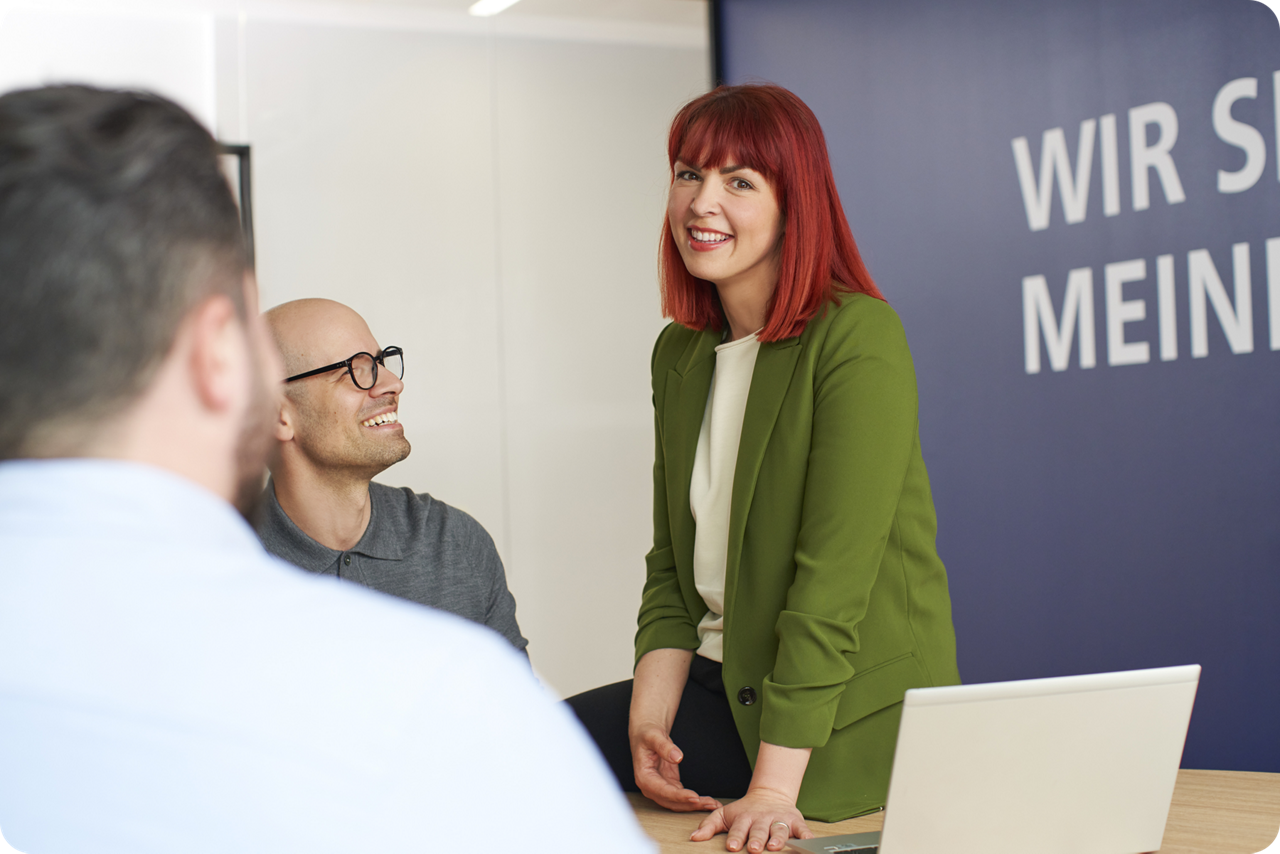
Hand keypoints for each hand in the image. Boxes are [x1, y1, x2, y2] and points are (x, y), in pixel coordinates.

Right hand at [630, 723, 721, 811]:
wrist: (647, 735)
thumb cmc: (647, 735)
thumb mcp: (653, 736)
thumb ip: (664, 747)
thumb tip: (677, 757)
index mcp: (643, 777)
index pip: (662, 791)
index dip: (679, 796)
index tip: (694, 797)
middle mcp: (651, 787)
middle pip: (672, 802)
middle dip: (691, 804)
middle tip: (709, 804)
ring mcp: (660, 788)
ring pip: (678, 803)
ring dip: (695, 805)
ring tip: (713, 805)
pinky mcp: (669, 786)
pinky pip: (682, 798)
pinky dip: (694, 801)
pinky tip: (707, 801)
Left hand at [690, 787, 813, 851]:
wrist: (770, 795)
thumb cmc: (745, 811)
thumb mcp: (725, 814)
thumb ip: (709, 826)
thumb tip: (693, 837)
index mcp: (745, 818)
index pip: (739, 829)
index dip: (736, 838)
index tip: (733, 846)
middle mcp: (762, 819)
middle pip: (759, 830)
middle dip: (757, 839)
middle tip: (754, 848)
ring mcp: (779, 820)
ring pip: (779, 830)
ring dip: (778, 838)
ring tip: (775, 847)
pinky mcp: (795, 822)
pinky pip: (802, 829)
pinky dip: (806, 835)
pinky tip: (808, 842)